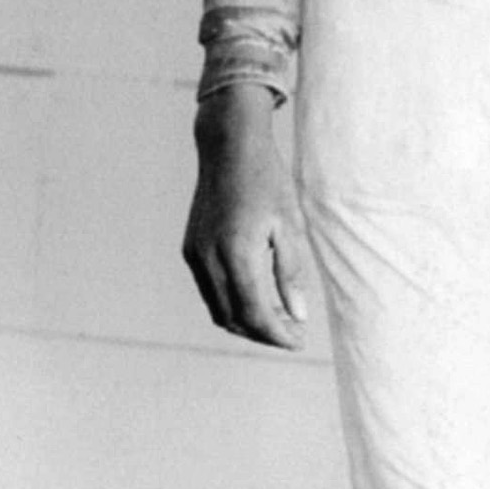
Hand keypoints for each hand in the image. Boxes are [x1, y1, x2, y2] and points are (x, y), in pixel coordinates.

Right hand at [183, 87, 308, 349]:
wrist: (228, 147)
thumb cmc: (266, 180)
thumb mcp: (290, 224)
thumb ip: (291, 273)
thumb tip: (298, 316)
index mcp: (237, 252)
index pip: (255, 313)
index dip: (278, 335)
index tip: (299, 342)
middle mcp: (209, 258)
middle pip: (234, 319)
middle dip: (263, 333)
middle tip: (293, 333)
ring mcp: (195, 255)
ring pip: (218, 310)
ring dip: (246, 322)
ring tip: (278, 318)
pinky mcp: (190, 249)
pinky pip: (209, 291)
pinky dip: (231, 304)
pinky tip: (257, 297)